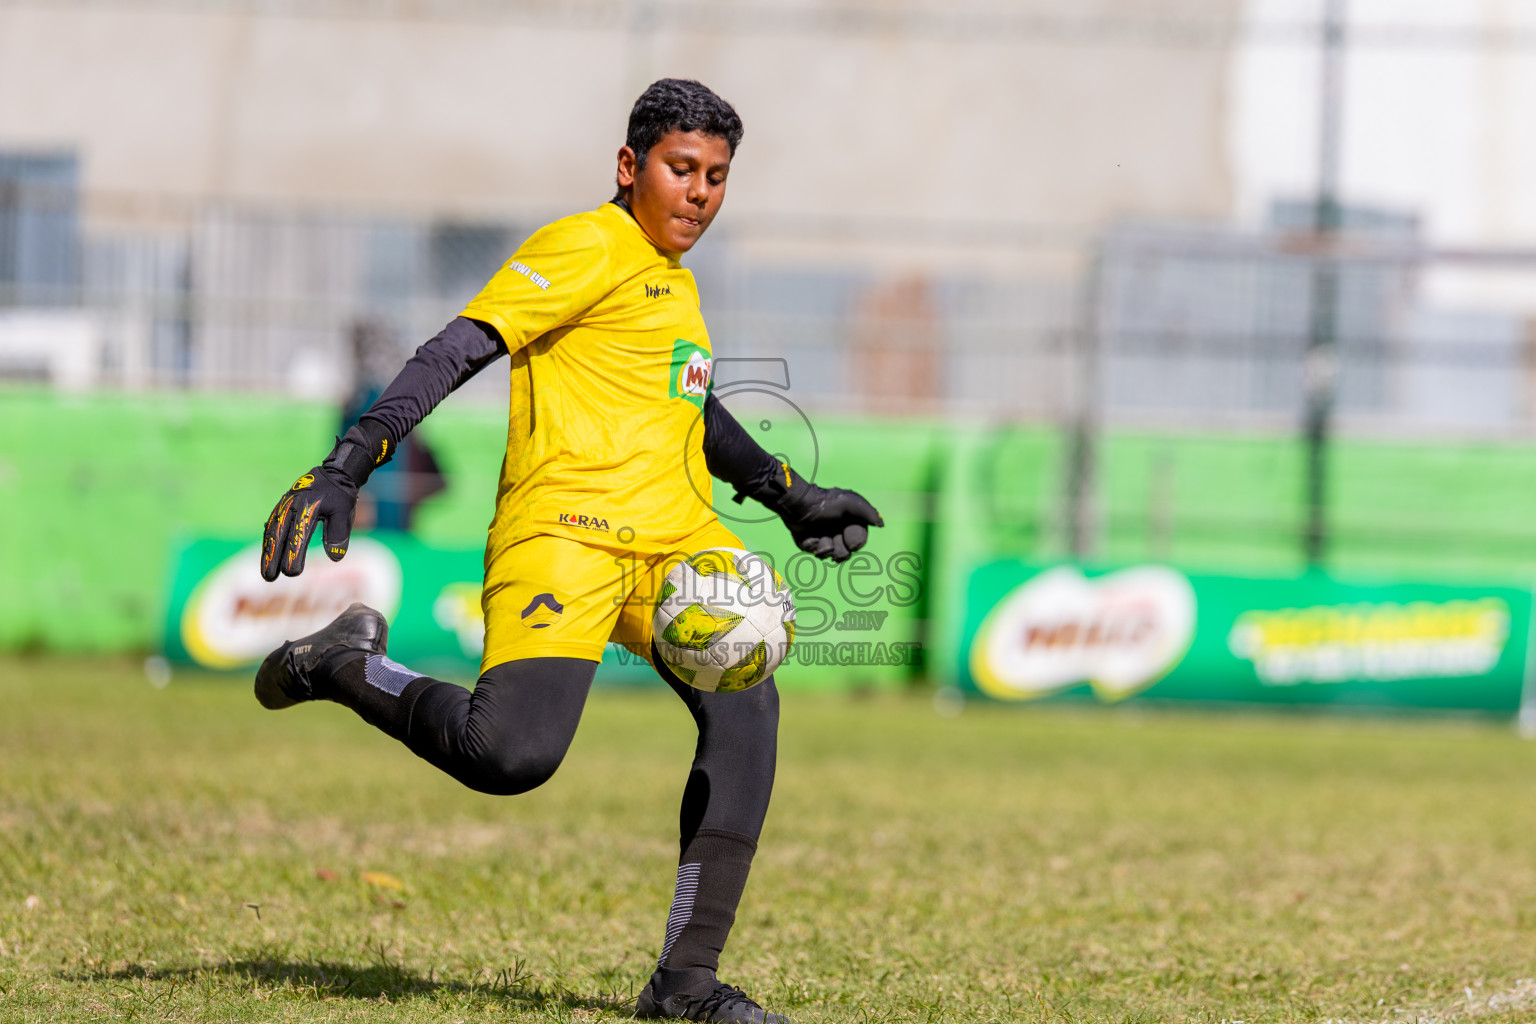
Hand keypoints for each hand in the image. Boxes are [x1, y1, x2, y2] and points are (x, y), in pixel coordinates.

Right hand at [260, 464, 358, 579]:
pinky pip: (271, 524)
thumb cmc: (340, 496)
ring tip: (265, 572)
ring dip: (267, 552)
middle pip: (280, 535)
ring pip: (272, 531)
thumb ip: (339, 534)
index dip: (294, 554)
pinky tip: (267, 554)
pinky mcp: (281, 506)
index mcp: (309, 507)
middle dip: (273, 558)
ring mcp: (285, 505)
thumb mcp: (344, 513)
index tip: (292, 573)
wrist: (334, 473)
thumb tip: (335, 558)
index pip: (299, 535)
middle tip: (270, 578)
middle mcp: (293, 505)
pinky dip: (268, 541)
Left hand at [769, 470, 883, 561]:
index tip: (850, 542)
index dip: (854, 545)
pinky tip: (810, 536)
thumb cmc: (826, 502)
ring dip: (825, 546)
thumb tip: (881, 525)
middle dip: (839, 549)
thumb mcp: (851, 503)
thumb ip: (868, 513)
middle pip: (844, 554)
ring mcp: (824, 538)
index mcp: (849, 524)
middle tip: (834, 539)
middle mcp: (838, 532)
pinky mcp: (811, 543)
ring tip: (820, 536)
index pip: (857, 544)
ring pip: (829, 555)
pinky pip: (815, 552)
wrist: (800, 505)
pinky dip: (813, 545)